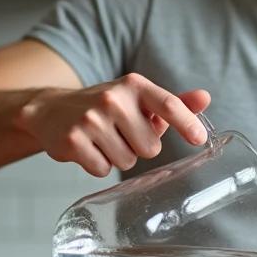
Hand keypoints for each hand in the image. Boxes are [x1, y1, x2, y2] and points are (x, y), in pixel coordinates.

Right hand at [17, 73, 210, 177]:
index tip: (199, 139)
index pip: (168, 105)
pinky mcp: (73, 140)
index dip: (187, 124)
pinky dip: (98, 165)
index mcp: (134, 86)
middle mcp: (113, 98)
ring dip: (118, 157)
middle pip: (151, 148)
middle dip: (139, 148)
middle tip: (121, 134)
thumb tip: (205, 98)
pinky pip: (102, 170)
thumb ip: (173, 103)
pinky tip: (88, 149)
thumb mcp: (138, 99)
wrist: (51, 110)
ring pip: (127, 161)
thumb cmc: (105, 108)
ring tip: (103, 140)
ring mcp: (91, 119)